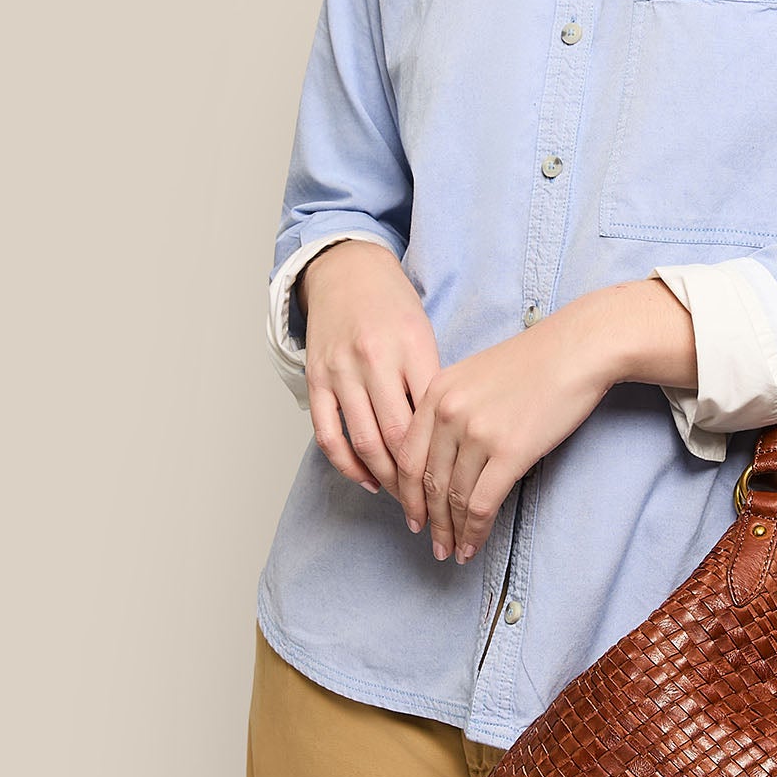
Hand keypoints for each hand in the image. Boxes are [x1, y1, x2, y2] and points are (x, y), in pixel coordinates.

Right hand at [298, 240, 439, 494]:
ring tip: (406, 502)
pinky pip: (329, 434)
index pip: (431, 417)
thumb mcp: (427, 333)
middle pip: (398, 436)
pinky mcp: (316, 380)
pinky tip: (367, 480)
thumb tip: (451, 439)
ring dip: (386, 480)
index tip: (459, 485)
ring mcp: (341, 371)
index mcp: (412, 346)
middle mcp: (374, 360)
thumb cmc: (395, 305)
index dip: (445, 458)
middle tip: (434, 506)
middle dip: (417, 480)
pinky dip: (347, 464)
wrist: (346, 270)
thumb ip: (435, 381)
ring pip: (364, 442)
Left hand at [396, 278, 696, 563]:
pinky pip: (482, 504)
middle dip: (429, 520)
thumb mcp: (476, 375)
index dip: (406, 494)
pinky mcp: (509, 451)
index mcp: (435, 392)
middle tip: (433, 545)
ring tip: (454, 552)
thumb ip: (451, 409)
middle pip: (427, 481)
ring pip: (454, 497)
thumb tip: (445, 458)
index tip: (413, 516)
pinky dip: (475, 532)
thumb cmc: (535, 361)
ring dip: (453, 532)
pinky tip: (473, 547)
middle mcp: (447, 413)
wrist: (577, 349)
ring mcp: (476, 433)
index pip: (407, 456)